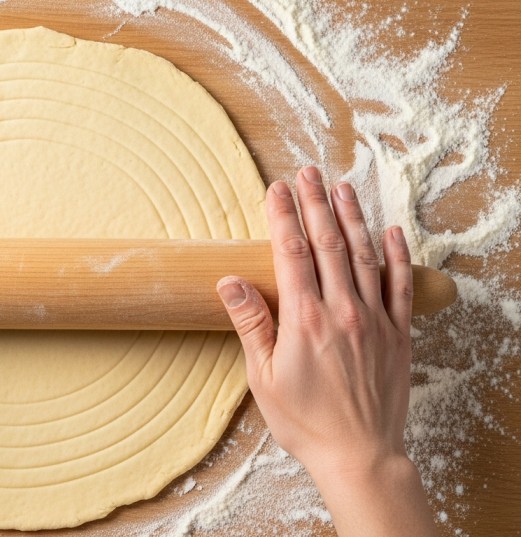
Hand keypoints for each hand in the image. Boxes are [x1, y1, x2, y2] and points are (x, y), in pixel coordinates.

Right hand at [217, 166, 435, 535]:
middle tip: (307, 173)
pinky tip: (391, 231)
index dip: (283, 216)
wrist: (359, 455)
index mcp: (305, 320)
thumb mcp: (263, 377)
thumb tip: (229, 282)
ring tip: (341, 187)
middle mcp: (342, 311)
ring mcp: (374, 320)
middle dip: (315, 203)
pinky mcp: (398, 334)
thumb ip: (251, 324)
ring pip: (363, 255)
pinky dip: (396, 255)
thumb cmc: (304, 421)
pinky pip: (400, 285)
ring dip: (352, 218)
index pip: (292, 253)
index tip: (276, 189)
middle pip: (328, 243)